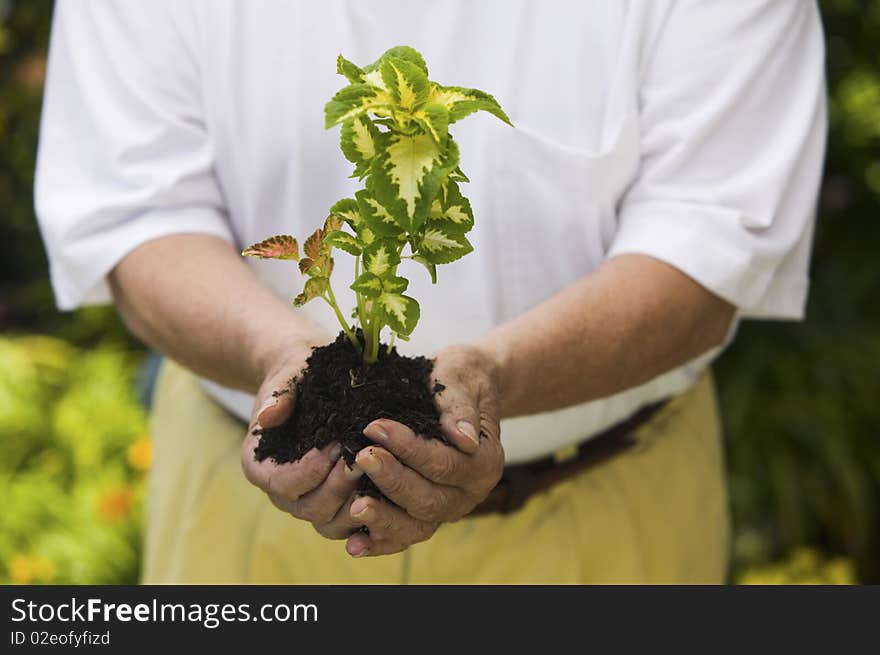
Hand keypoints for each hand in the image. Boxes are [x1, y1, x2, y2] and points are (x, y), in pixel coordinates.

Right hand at [240, 339, 367, 539]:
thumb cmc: (297, 373)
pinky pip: (350, 521)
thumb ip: (279, 395)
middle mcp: (281, 492)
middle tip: (365, 459)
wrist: (310, 377)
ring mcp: (308, 500)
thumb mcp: (287, 375)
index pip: (281, 483)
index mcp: (259, 465)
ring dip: (358, 503)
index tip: (335, 446)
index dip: (308, 470)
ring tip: (381, 475)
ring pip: (331, 522)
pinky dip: (370, 514)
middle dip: (339, 486)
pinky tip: (392, 495)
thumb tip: (268, 416)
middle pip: (309, 508)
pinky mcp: (334, 502)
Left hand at [344, 343, 504, 556]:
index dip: (409, 449)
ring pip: (417, 527)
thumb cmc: (461, 377)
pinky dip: (380, 541)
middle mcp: (470, 493)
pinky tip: (354, 544)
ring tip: (354, 508)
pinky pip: (404, 536)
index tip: (375, 426)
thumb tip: (463, 439)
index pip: (445, 464)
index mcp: (486, 462)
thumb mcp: (461, 377)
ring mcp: (448, 508)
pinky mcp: (426, 514)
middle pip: (429, 500)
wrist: (464, 387)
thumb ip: (459, 407)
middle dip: (392, 481)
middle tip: (361, 458)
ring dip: (384, 520)